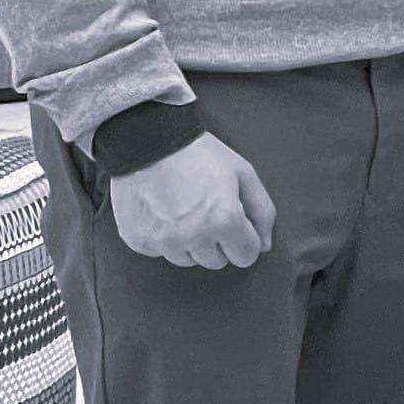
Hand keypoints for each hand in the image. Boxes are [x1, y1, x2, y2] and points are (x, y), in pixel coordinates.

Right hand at [107, 135, 275, 270]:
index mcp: (223, 220)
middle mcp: (193, 236)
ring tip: (185, 210)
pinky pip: (161, 253)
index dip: (245, 239)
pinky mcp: (139, 242)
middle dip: (219, 241)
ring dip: (192, 243)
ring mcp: (163, 242)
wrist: (149, 142)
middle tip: (208, 211)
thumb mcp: (243, 174)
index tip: (236, 224)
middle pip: (217, 261)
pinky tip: (164, 213)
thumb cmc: (200, 155)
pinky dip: (166, 238)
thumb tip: (264, 245)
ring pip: (188, 260)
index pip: (245, 256)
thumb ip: (262, 211)